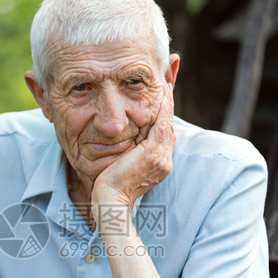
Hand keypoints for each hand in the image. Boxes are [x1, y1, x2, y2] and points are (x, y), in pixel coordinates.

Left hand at [92, 82, 174, 210]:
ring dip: (168, 97)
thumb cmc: (108, 188)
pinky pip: (162, 123)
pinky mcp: (153, 153)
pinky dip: (164, 105)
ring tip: (167, 76)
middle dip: (169, 98)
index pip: (162, 130)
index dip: (164, 109)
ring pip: (167, 120)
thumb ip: (126, 151)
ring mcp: (161, 156)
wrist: (109, 203)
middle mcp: (164, 158)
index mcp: (158, 162)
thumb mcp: (119, 165)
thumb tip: (121, 139)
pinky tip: (162, 89)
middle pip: (168, 122)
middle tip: (169, 75)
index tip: (162, 90)